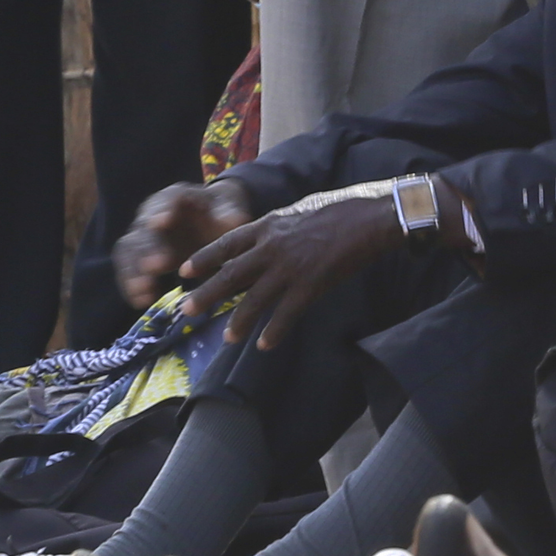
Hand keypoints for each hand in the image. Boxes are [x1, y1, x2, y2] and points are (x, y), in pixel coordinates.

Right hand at [115, 179, 250, 304]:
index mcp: (176, 197)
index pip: (166, 200)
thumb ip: (230, 214)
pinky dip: (132, 285)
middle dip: (148, 248)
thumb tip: (235, 220)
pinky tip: (141, 301)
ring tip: (145, 290)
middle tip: (158, 266)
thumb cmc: (220, 213)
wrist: (213, 222)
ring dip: (134, 271)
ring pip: (129, 251)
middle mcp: (153, 214)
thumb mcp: (230, 210)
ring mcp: (144, 237)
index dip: (162, 210)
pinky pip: (129, 270)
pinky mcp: (141, 258)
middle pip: (143, 229)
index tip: (163, 222)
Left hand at [171, 185, 406, 345]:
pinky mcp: (310, 284)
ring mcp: (290, 267)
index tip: (184, 271)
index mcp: (269, 225)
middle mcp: (272, 246)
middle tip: (186, 310)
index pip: (227, 243)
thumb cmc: (340, 210)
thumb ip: (278, 228)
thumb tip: (265, 238)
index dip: (203, 258)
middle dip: (207, 294)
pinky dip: (274, 331)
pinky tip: (265, 345)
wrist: (370, 218)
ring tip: (227, 338)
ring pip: (255, 299)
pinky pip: (286, 313)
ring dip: (239, 321)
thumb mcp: (299, 211)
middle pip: (231, 274)